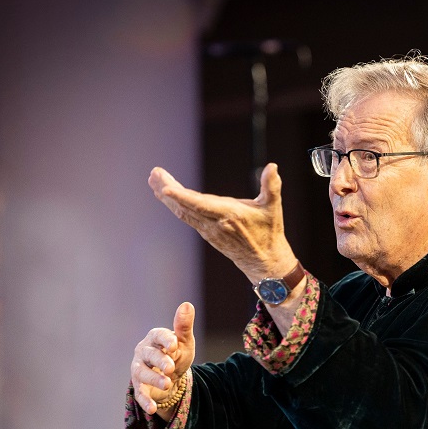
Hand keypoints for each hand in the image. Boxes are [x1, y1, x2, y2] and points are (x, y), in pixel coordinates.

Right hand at [131, 302, 195, 415]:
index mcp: (155, 337)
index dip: (165, 340)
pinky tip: (152, 408)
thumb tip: (187, 304)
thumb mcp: (184, 342)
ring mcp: (139, 369)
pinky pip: (139, 393)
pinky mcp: (139, 386)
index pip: (157, 335)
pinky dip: (145, 401)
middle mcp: (144, 352)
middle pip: (149, 355)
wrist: (172, 376)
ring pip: (142, 373)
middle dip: (160, 361)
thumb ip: (184, 326)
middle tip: (171, 368)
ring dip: (154, 378)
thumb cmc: (176, 354)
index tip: (174, 345)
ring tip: (167, 383)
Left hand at [147, 164, 297, 282]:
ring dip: (167, 196)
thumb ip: (272, 186)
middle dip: (167, 190)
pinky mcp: (206, 232)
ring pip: (183, 212)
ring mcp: (208, 230)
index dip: (181, 197)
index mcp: (229, 216)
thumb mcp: (273, 208)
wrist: (264, 261)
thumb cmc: (269, 233)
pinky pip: (186, 216)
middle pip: (185, 206)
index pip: (200, 205)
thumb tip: (273, 166)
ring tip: (154, 179)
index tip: (165, 188)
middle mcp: (215, 224)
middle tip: (154, 174)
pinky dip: (175, 204)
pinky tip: (166, 194)